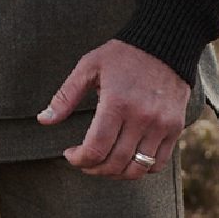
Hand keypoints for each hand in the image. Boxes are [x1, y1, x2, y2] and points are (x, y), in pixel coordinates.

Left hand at [37, 39, 189, 178]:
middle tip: (83, 162)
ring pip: (137, 169)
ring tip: (103, 164)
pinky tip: (127, 159)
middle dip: (94, 169)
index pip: (96, 148)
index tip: (70, 154)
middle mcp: (141, 117)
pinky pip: (158, 164)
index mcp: (117, 102)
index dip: (79, 159)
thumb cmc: (121, 55)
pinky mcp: (175, 128)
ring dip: (116, 174)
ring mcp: (161, 125)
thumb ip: (65, 95)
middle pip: (115, 162)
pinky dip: (141, 170)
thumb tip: (43, 120)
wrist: (163, 43)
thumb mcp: (89, 66)